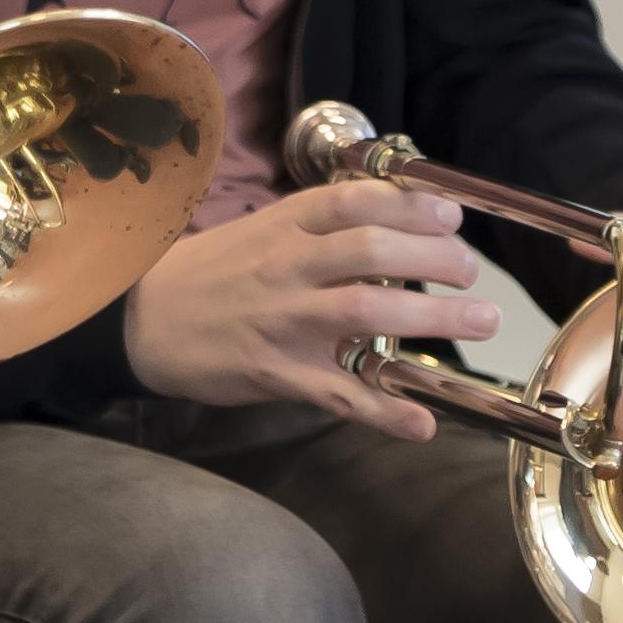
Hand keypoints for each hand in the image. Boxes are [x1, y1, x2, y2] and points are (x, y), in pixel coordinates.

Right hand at [122, 180, 503, 441]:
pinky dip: (385, 411)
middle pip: (370, 251)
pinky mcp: (278, 372)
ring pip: (365, 312)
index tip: (450, 214)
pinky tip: (423, 421)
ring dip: (432, 318)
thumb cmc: (212, 272)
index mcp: (281, 225)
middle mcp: (285, 266)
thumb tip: (393, 213)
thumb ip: (318, 226)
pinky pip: (340, 393)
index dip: (409, 204)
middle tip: (470, 272)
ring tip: (481, 319)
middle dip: (435, 258)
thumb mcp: (259, 230)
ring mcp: (282, 321)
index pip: (351, 201)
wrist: (142, 319)